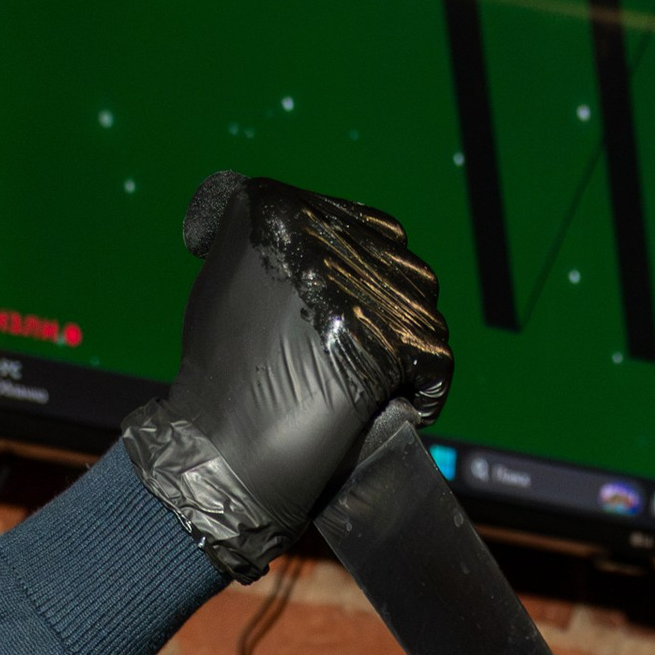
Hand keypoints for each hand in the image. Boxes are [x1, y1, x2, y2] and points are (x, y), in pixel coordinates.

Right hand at [123, 171, 452, 581]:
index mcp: (274, 206)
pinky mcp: (382, 342)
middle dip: (393, 314)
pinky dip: (423, 393)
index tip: (348, 321)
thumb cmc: (223, 374)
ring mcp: (351, 286)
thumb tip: (345, 237)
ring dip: (408, 352)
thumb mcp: (232, 276)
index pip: (370, 225)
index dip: (372, 279)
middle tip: (363, 358)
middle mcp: (314, 232)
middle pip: (403, 264)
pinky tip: (389, 407)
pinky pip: (436, 361)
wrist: (218, 448)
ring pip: (424, 311)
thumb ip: (289, 247)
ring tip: (371, 383)